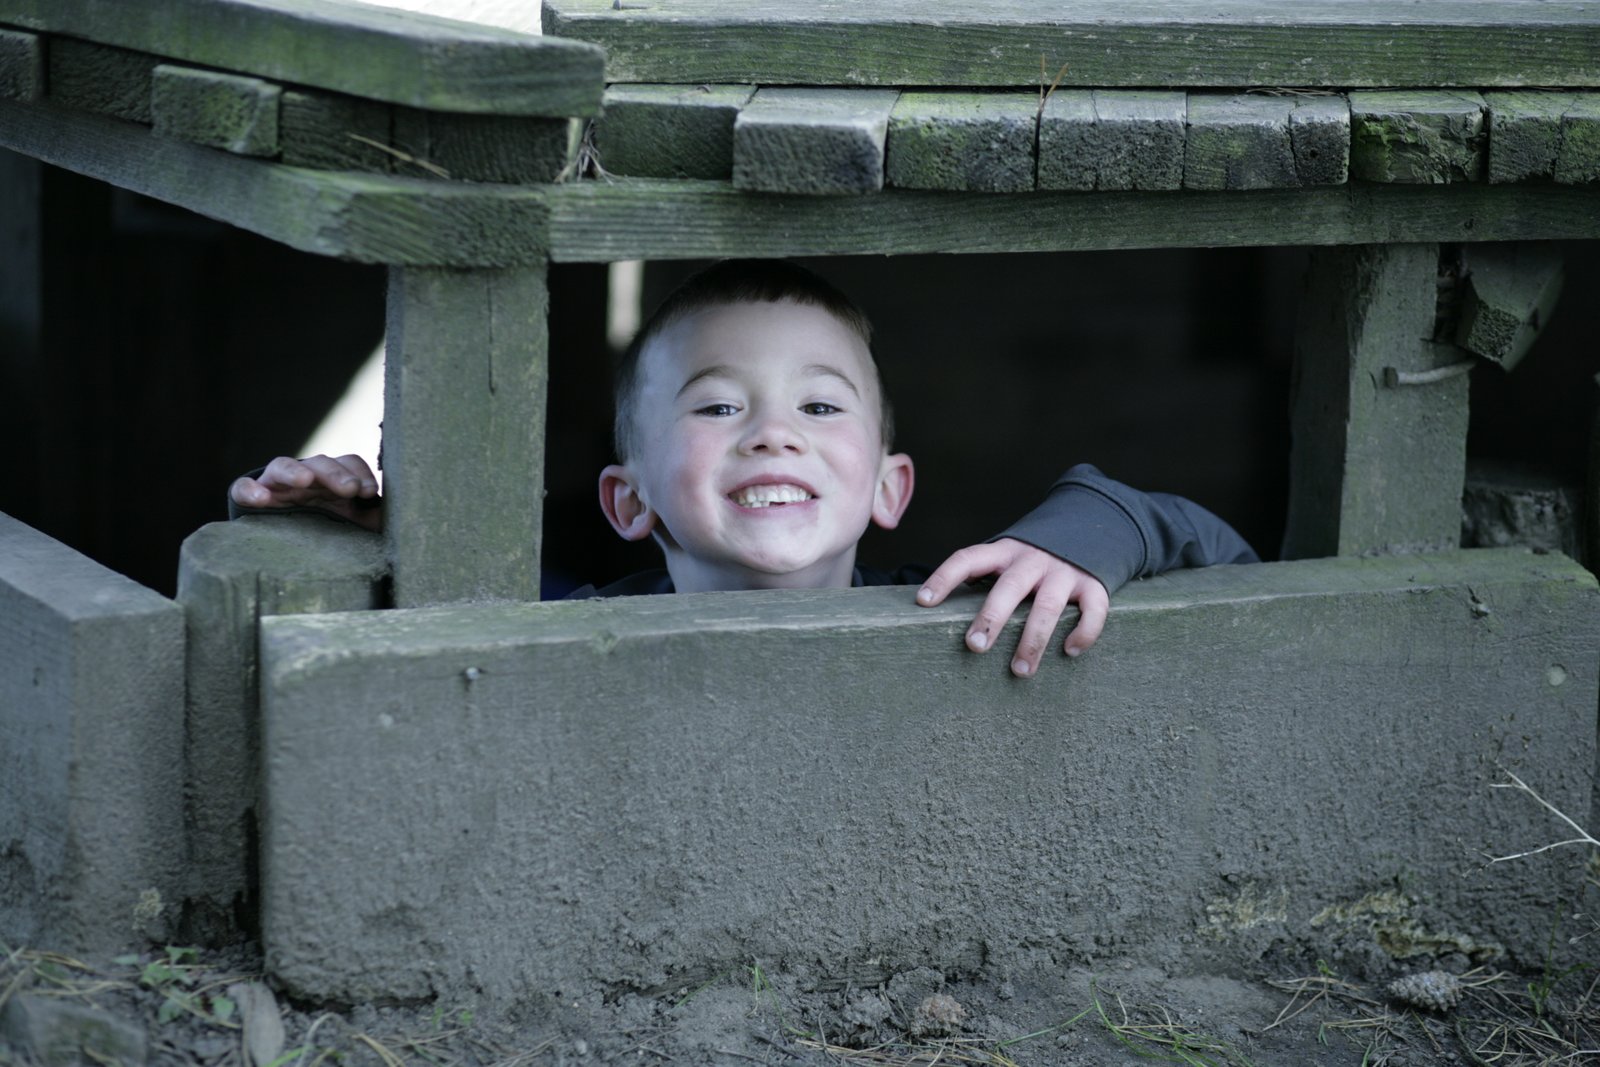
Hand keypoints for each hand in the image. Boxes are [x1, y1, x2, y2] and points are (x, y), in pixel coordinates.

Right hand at [229, 454, 382, 531]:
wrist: (283, 542)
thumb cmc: (327, 529)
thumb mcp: (352, 525)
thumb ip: (374, 520)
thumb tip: (403, 520)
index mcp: (334, 480)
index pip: (349, 464)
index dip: (360, 474)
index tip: (369, 492)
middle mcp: (307, 476)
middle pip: (321, 463)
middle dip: (336, 473)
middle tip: (350, 489)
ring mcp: (277, 484)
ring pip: (283, 466)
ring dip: (295, 471)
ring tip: (305, 481)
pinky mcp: (251, 497)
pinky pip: (244, 488)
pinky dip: (250, 490)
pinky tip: (260, 499)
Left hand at [916, 537, 1108, 676]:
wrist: (1092, 525)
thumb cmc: (1036, 557)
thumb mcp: (1008, 556)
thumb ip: (984, 576)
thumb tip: (940, 607)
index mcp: (1005, 551)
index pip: (968, 558)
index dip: (944, 577)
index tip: (923, 601)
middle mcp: (1033, 559)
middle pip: (1009, 586)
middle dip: (992, 616)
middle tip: (975, 646)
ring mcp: (1065, 571)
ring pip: (1047, 605)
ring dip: (1033, 640)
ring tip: (1019, 670)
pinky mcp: (1094, 584)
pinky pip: (1092, 610)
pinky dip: (1083, 632)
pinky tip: (1070, 651)